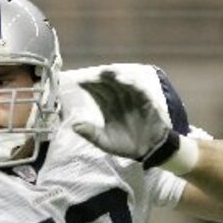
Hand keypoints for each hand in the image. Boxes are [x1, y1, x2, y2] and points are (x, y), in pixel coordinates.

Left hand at [72, 70, 195, 172]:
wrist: (149, 151)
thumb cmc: (126, 146)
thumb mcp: (105, 142)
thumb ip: (91, 134)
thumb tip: (73, 126)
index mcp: (108, 108)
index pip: (97, 93)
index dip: (89, 86)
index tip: (78, 82)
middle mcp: (119, 100)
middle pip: (108, 85)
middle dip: (98, 79)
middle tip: (89, 75)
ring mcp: (133, 99)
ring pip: (122, 84)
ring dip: (114, 77)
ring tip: (103, 72)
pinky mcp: (146, 101)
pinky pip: (138, 90)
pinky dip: (131, 84)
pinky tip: (122, 80)